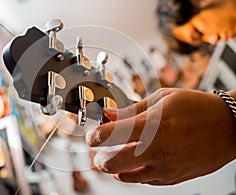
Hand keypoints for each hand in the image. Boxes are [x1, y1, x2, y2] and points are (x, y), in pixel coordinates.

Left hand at [86, 88, 235, 184]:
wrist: (229, 126)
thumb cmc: (197, 108)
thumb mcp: (162, 99)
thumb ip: (131, 110)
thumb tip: (108, 115)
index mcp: (152, 126)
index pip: (109, 135)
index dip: (94, 136)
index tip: (92, 135)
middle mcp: (156, 150)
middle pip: (111, 163)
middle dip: (99, 158)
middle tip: (99, 151)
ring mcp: (165, 167)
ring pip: (125, 176)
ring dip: (115, 167)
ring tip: (116, 155)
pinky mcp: (173, 178)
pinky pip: (144, 180)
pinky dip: (134, 173)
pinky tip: (136, 162)